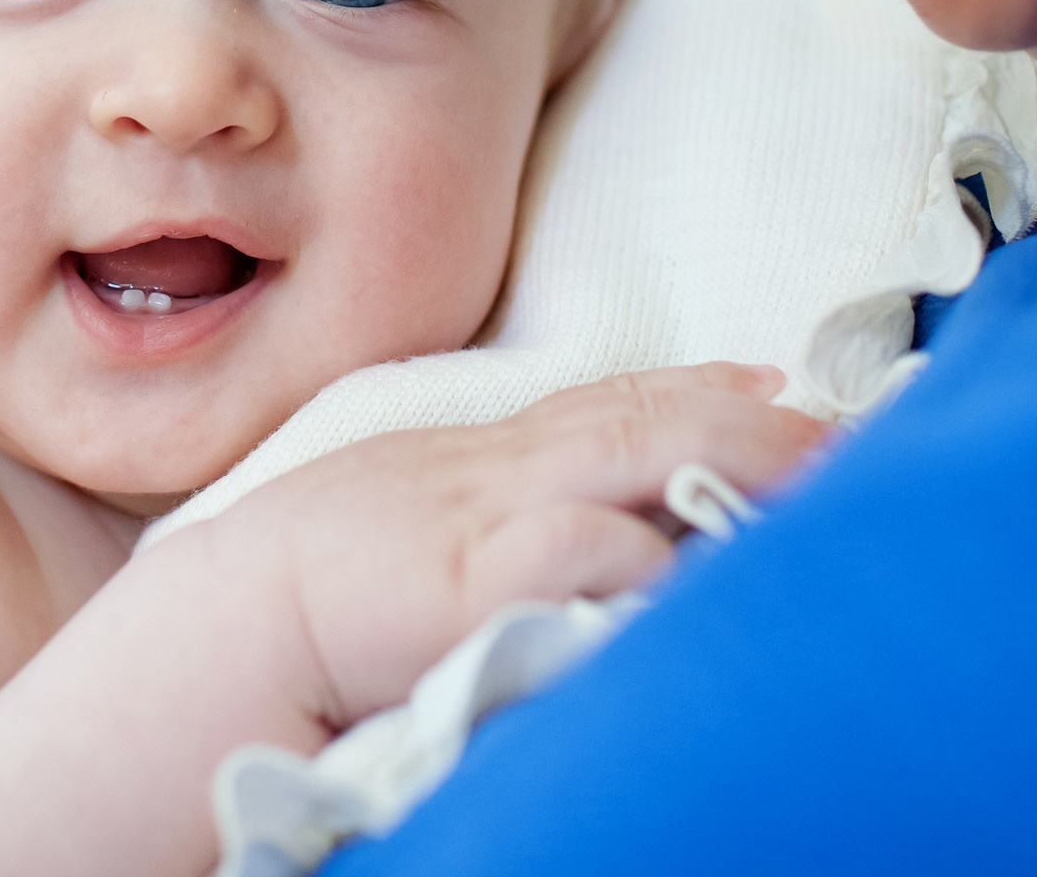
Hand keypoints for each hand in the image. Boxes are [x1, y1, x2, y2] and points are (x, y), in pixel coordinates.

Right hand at [186, 362, 826, 731]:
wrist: (195, 656)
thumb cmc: (297, 624)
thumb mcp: (406, 560)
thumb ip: (491, 546)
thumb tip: (600, 556)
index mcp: (465, 465)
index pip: (599, 404)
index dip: (696, 388)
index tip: (775, 380)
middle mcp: (479, 467)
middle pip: (634, 414)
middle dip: (746, 419)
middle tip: (840, 430)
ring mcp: (468, 512)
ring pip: (621, 455)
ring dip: (726, 458)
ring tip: (818, 474)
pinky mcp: (453, 578)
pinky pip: (568, 550)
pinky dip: (640, 553)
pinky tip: (701, 563)